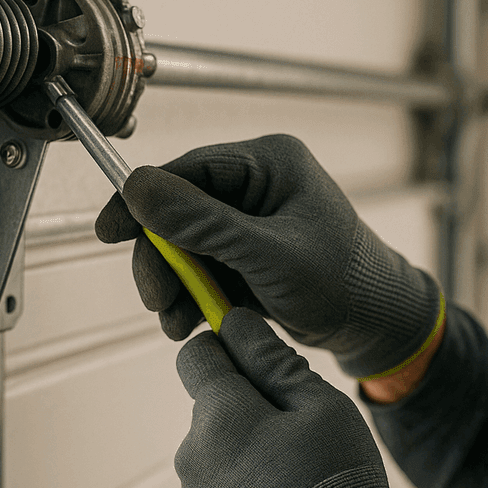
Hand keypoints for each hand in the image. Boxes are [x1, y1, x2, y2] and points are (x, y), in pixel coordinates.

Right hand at [95, 134, 442, 378]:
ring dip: (175, 284)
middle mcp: (259, 183)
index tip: (110, 231)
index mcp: (270, 162)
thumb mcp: (268, 254)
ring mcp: (253, 219)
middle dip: (162, 259)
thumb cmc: (344, 282)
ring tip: (178, 322)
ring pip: (187, 244)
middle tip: (158, 299)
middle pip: (180, 211)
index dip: (142, 202)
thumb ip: (203, 223)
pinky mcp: (250, 252)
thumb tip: (138, 188)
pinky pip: (204, 266)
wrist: (377, 325)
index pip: (187, 172)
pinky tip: (192, 321)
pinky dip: (193, 294)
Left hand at [174, 308, 424, 487]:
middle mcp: (194, 450)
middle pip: (213, 399)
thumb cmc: (335, 484)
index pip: (196, 352)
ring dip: (248, 438)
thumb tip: (236, 321)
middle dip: (249, 399)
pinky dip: (246, 474)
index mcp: (219, 414)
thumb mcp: (319, 406)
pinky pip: (221, 475)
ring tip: (296, 464)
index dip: (227, 345)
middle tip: (299, 424)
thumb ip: (272, 359)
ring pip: (219, 439)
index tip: (259, 357)